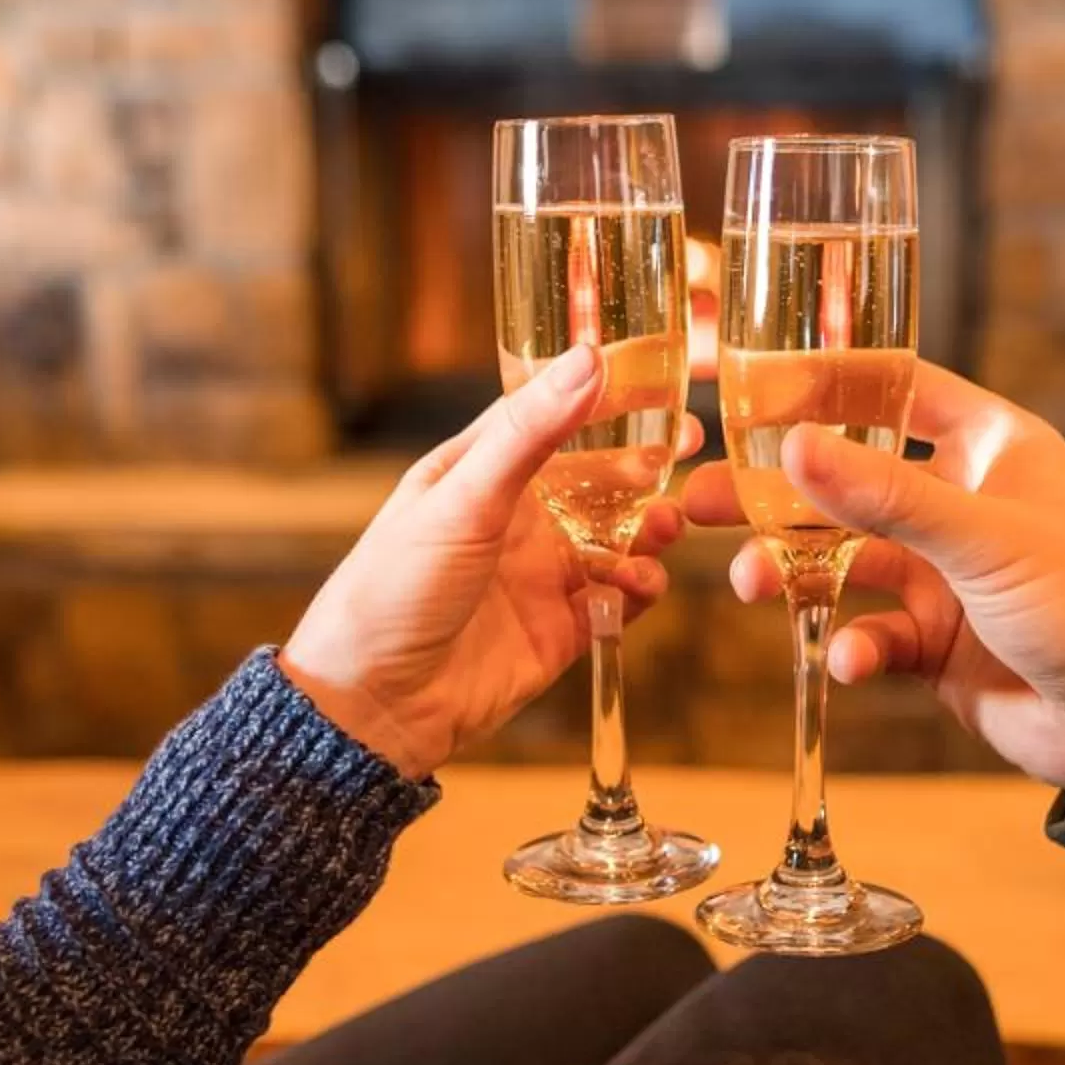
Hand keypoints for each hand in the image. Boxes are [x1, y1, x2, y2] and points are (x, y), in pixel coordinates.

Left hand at [281, 344, 699, 779]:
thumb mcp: (462, 498)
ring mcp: (539, 574)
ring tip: (667, 525)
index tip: (659, 376)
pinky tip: (636, 584)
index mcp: (479, 471)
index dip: (604, 394)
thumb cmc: (392, 589)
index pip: (551, 415)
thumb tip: (588, 360)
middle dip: (645, 462)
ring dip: (650, 527)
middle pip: (597, 476)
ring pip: (618, 537)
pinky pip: (618, 600)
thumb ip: (529, 433)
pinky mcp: (560, 630)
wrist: (375, 704)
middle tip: (689, 444)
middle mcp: (515, 518)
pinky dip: (638, 589)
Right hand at [682, 364, 1064, 797]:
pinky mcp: (937, 642)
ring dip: (790, 571)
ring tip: (745, 584)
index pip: (893, 388)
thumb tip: (792, 448)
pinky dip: (850, 644)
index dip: (823, 384)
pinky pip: (869, 632)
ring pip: (843, 558)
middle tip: (696, 500)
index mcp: (990, 446)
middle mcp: (962, 501)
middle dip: (773, 493)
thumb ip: (885, 497)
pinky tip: (850, 660)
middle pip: (846, 479)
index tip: (746, 390)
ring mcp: (946, 573)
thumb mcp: (983, 540)